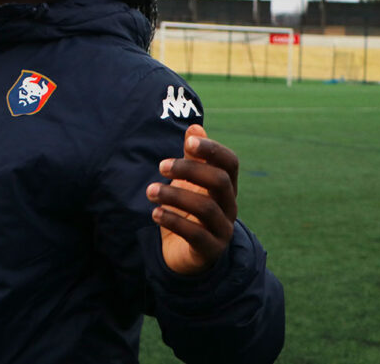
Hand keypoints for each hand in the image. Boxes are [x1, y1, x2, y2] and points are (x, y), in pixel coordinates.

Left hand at [146, 124, 238, 274]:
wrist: (186, 253)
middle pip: (219, 182)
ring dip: (175, 196)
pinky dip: (174, 221)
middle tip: (161, 166)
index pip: (230, 163)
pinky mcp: (210, 250)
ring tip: (150, 191)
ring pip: (206, 208)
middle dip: (189, 170)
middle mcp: (229, 206)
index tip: (189, 143)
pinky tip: (155, 213)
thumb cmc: (188, 209)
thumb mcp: (189, 182)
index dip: (213, 150)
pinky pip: (196, 235)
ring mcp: (222, 229)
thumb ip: (193, 156)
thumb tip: (194, 127)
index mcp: (225, 186)